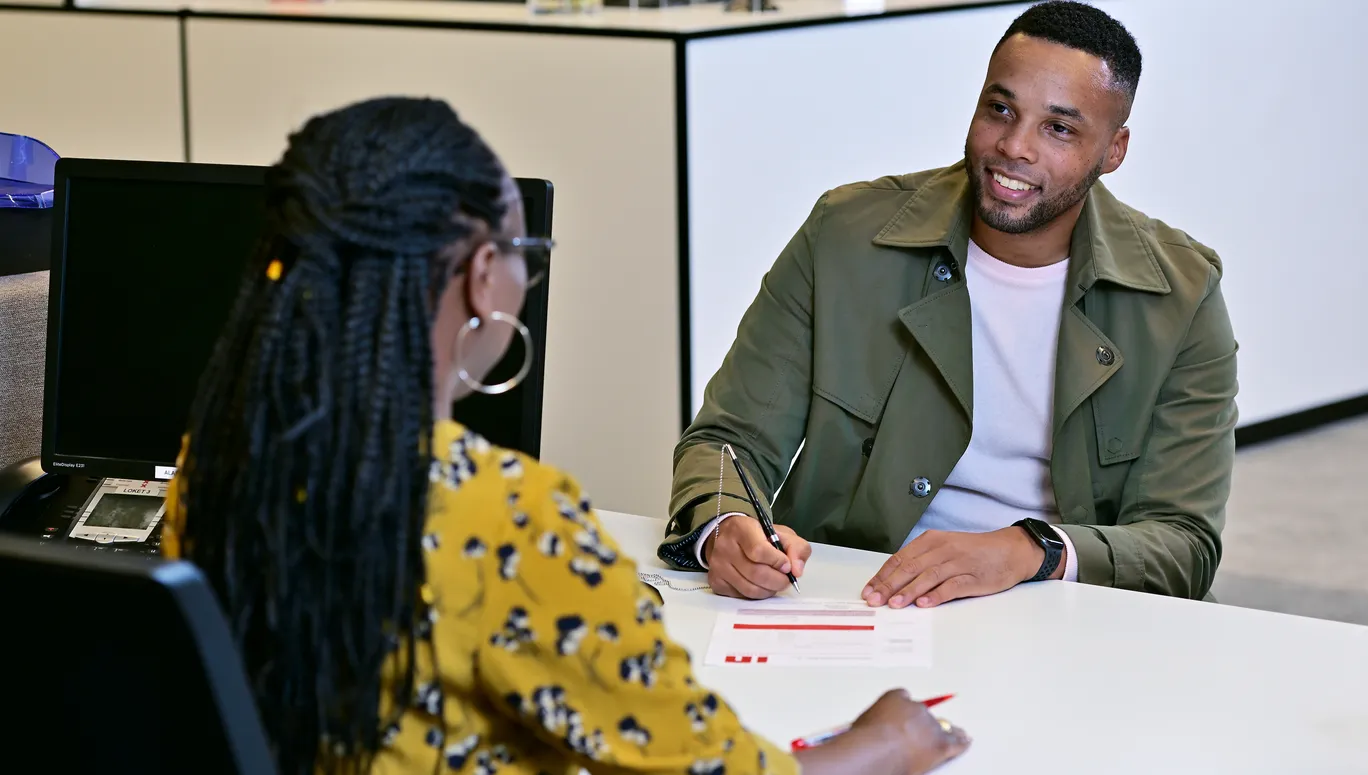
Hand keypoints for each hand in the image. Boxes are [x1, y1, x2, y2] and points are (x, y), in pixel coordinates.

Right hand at [703, 516, 809, 599]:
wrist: (728, 537)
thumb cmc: (759, 536)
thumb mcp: (782, 534)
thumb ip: (796, 548)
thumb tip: (796, 571)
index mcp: (741, 529)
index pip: (758, 551)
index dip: (777, 562)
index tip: (787, 566)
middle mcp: (725, 547)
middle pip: (756, 573)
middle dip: (777, 581)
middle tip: (785, 580)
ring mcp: (718, 566)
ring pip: (749, 589)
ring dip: (768, 590)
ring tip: (774, 583)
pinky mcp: (716, 581)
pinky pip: (741, 596)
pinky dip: (756, 594)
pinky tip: (759, 585)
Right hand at [794, 689, 969, 774]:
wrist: (875, 752)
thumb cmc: (862, 741)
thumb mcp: (856, 725)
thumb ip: (865, 722)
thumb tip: (859, 733)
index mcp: (895, 697)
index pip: (904, 698)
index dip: (904, 712)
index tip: (903, 720)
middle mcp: (914, 707)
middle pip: (923, 712)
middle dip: (923, 722)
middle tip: (919, 733)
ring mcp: (927, 726)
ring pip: (941, 725)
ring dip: (946, 729)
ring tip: (953, 732)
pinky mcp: (939, 744)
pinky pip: (955, 741)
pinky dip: (961, 741)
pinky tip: (965, 740)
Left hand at [862, 527, 1053, 608]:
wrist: (1011, 550)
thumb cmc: (973, 551)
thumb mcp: (943, 549)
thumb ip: (921, 561)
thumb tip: (892, 581)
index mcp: (931, 540)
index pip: (900, 559)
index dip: (882, 576)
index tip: (868, 591)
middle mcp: (942, 549)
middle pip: (910, 567)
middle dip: (889, 585)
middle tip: (874, 601)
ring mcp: (959, 562)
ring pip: (928, 576)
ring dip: (909, 591)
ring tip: (894, 604)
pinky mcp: (974, 577)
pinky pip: (952, 586)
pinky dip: (937, 595)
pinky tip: (924, 604)